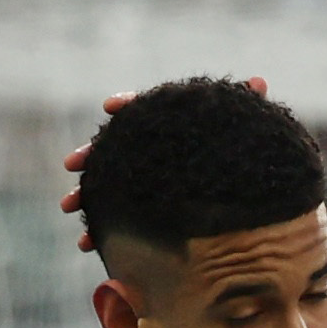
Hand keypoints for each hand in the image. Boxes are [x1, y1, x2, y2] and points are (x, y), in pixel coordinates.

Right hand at [65, 77, 271, 249]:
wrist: (244, 192)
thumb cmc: (244, 154)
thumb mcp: (245, 131)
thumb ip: (247, 106)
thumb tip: (258, 82)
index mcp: (168, 126)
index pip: (144, 109)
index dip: (128, 106)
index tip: (111, 106)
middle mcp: (149, 153)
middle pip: (114, 149)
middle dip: (91, 156)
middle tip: (72, 163)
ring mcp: (142, 184)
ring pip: (108, 188)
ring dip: (86, 196)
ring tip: (68, 206)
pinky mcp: (144, 215)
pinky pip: (118, 224)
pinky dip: (101, 233)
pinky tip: (88, 245)